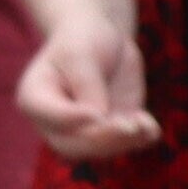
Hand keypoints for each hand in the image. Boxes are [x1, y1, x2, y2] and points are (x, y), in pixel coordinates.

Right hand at [17, 14, 158, 159]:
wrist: (102, 38)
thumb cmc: (82, 39)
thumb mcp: (81, 53)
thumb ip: (87, 85)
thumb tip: (99, 119)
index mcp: (35, 99)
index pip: (50, 117)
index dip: (71, 119)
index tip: (94, 114)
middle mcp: (55, 123)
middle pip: (72, 145)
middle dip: (102, 139)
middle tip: (129, 126)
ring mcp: (83, 130)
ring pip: (99, 150)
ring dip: (124, 142)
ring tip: (145, 124)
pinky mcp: (110, 129)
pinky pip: (124, 144)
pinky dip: (140, 138)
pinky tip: (151, 127)